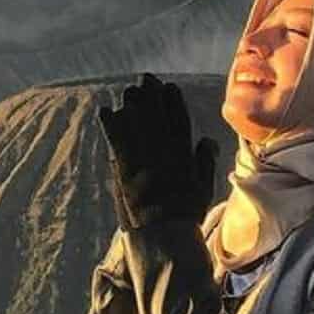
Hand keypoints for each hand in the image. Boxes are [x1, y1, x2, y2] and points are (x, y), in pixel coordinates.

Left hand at [97, 73, 219, 230]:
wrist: (165, 235)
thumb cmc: (187, 213)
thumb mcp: (205, 187)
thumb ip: (205, 161)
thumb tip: (207, 140)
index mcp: (183, 156)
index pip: (179, 122)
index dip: (174, 103)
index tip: (170, 87)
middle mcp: (163, 154)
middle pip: (156, 118)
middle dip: (151, 96)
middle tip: (146, 78)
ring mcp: (143, 161)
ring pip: (136, 125)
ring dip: (131, 105)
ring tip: (128, 91)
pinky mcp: (125, 171)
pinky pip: (117, 142)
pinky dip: (110, 125)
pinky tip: (106, 111)